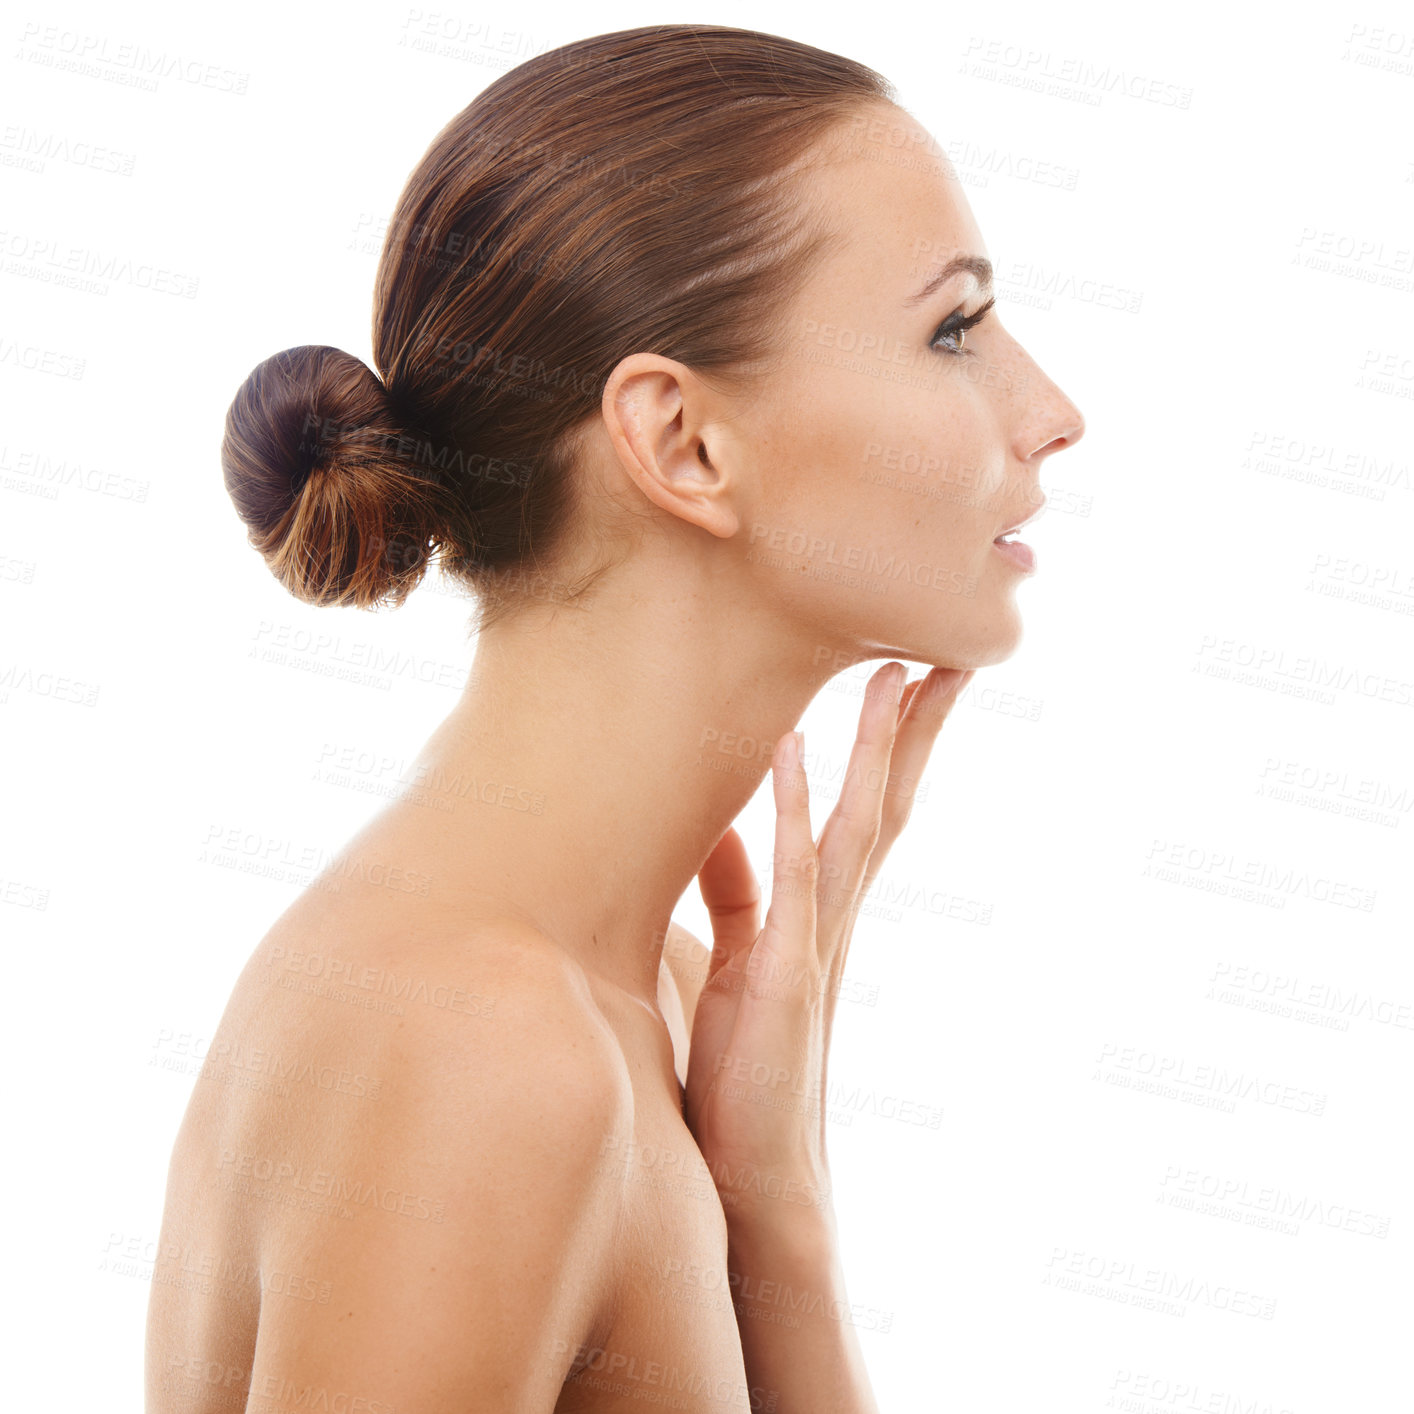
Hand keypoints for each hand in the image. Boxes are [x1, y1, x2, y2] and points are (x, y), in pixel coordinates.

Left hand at [683, 661, 974, 1223]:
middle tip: (951, 651)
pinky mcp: (780, 972)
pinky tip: (794, 749)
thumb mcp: (735, 960)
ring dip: (877, 747)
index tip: (917, 673)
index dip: (895, 743)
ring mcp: (815, 942)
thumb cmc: (744, 1070)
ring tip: (898, 673)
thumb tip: (727, 828)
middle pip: (888, 803)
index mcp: (823, 909)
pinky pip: (792, 875)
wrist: (753, 1174)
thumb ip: (737, 892)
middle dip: (917, 728)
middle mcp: (833, 915)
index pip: (870, 808)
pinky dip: (796, 808)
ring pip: (858, 825)